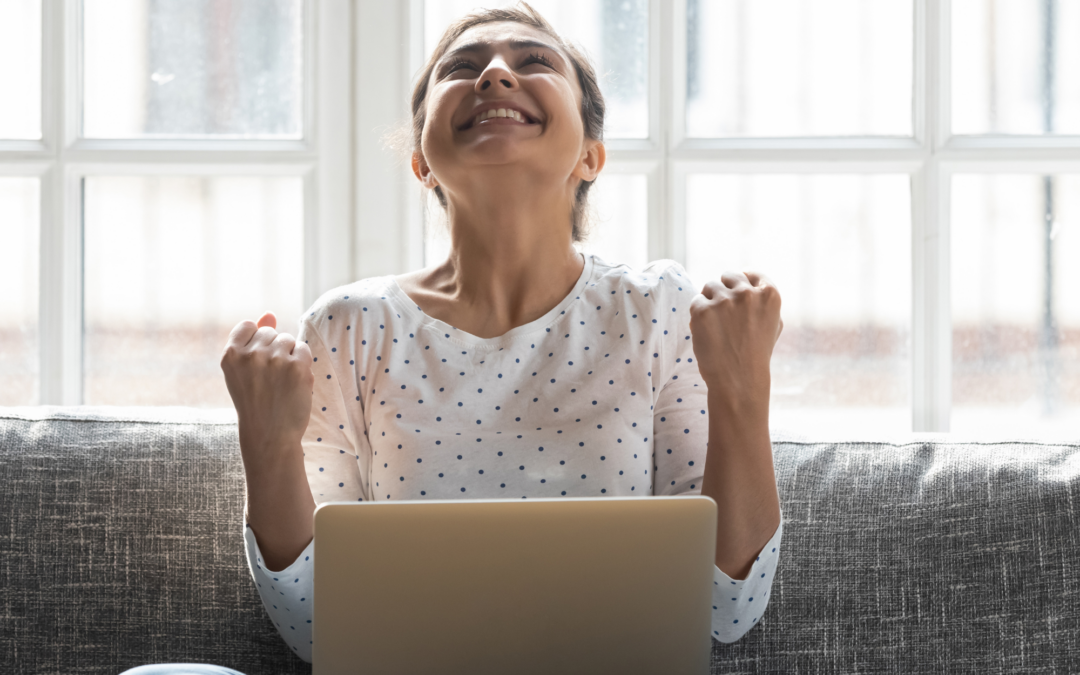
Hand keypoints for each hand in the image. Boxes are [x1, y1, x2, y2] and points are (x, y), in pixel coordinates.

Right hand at [220, 312, 314, 460]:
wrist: (270, 435)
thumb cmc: (255, 401)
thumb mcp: (244, 370)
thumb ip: (254, 339)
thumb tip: (269, 313)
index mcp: (230, 355)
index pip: (248, 326)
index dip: (256, 342)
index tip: (256, 364)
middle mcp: (251, 354)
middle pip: (271, 332)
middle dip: (274, 350)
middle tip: (269, 379)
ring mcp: (275, 359)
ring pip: (289, 339)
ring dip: (289, 356)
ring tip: (281, 381)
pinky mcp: (297, 366)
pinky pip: (304, 349)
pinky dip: (302, 364)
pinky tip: (294, 382)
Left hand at [689, 271, 783, 409]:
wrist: (739, 380)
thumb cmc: (756, 353)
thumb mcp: (774, 323)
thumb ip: (763, 299)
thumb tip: (748, 274)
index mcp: (769, 294)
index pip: (751, 272)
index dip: (742, 282)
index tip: (738, 296)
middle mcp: (747, 293)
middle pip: (728, 276)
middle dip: (725, 290)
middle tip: (724, 313)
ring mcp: (723, 300)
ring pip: (709, 286)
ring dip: (710, 301)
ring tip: (717, 325)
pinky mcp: (702, 310)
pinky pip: (696, 301)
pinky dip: (698, 315)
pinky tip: (707, 331)